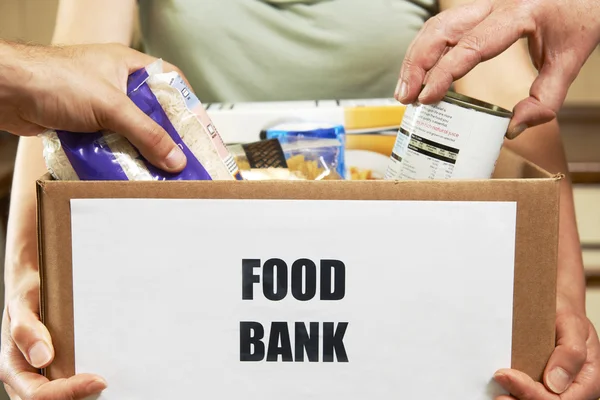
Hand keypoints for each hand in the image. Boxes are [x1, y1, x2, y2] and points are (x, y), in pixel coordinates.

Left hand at [0, 41, 187, 172]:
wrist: (7, 92)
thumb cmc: (51, 78)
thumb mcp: (111, 107)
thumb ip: (146, 134)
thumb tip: (175, 158)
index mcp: (129, 67)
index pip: (170, 84)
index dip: (187, 105)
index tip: (200, 129)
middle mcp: (117, 85)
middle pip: (152, 114)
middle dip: (165, 137)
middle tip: (182, 157)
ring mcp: (100, 106)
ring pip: (132, 132)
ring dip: (141, 150)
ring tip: (158, 170)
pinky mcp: (86, 124)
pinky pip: (112, 144)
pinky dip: (120, 157)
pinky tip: (127, 170)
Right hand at [0, 271, 105, 398]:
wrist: (33, 287)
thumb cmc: (27, 295)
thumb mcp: (22, 304)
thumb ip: (26, 329)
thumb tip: (42, 358)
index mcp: (11, 366)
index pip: (38, 394)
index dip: (68, 392)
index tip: (98, 380)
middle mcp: (25, 377)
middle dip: (78, 396)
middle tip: (106, 381)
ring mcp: (40, 376)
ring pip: (60, 398)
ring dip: (83, 393)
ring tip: (105, 379)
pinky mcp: (55, 371)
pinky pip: (68, 384)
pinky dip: (85, 384)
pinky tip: (101, 372)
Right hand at [396, 0, 599, 137]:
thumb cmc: (580, 18)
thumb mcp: (570, 60)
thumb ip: (546, 98)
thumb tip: (513, 129)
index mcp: (517, 14)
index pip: (469, 46)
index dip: (443, 73)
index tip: (427, 98)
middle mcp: (494, 4)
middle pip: (441, 30)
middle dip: (417, 65)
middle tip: (406, 98)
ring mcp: (483, 3)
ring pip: (436, 25)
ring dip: (415, 57)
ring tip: (404, 89)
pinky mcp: (478, 8)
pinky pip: (442, 25)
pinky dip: (424, 48)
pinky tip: (417, 71)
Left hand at [493, 303, 599, 398]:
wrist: (555, 305)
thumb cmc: (565, 313)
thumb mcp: (572, 324)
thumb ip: (571, 352)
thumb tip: (554, 383)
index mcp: (588, 379)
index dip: (532, 393)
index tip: (506, 375)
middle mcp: (573, 388)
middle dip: (521, 398)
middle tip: (497, 391)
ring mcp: (557, 387)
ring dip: (516, 398)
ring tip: (497, 393)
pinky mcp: (540, 382)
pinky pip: (528, 393)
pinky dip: (515, 391)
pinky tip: (500, 387)